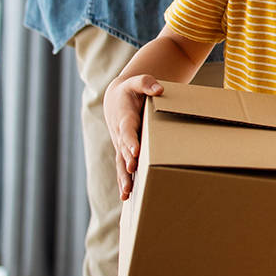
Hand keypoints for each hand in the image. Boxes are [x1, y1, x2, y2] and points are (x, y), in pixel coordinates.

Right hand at [103, 74, 164, 199]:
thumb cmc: (130, 90)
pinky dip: (123, 180)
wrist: (115, 99)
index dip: (130, 141)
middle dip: (128, 162)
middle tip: (133, 171)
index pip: (127, 131)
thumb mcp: (137, 81)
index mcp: (124, 118)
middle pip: (123, 151)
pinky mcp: (123, 151)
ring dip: (123, 178)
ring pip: (120, 163)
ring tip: (126, 193)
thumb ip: (146, 83)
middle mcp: (120, 134)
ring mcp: (120, 145)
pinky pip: (122, 167)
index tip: (134, 151)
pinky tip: (127, 195)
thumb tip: (159, 89)